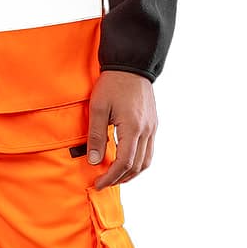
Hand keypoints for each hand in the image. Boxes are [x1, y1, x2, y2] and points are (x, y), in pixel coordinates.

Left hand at [86, 70, 156, 189]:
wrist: (131, 65)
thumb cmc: (112, 84)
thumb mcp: (98, 107)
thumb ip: (96, 135)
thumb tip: (93, 161)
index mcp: (133, 128)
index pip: (124, 163)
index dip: (111, 177)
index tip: (98, 183)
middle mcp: (146, 131)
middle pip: (137, 166)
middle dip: (120, 178)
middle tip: (104, 182)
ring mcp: (152, 128)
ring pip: (146, 161)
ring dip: (131, 173)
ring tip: (115, 176)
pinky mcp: (153, 123)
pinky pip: (149, 150)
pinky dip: (138, 161)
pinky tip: (126, 160)